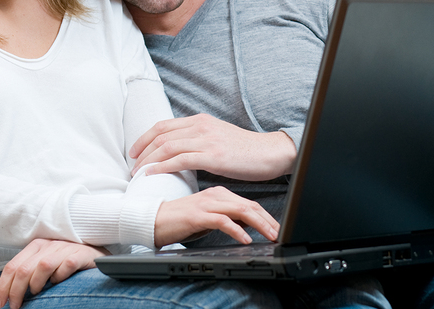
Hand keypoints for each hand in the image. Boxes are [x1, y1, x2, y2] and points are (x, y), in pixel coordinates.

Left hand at [0, 239, 106, 308]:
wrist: (95, 254)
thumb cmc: (67, 261)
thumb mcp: (44, 263)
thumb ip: (29, 271)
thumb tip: (9, 292)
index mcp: (36, 246)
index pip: (12, 266)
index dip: (3, 287)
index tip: (0, 303)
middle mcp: (49, 245)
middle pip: (24, 269)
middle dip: (15, 291)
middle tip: (15, 306)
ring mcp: (65, 248)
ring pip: (43, 265)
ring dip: (36, 284)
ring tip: (37, 293)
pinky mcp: (81, 253)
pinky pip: (67, 265)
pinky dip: (60, 276)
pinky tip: (59, 282)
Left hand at [129, 114, 296, 180]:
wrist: (269, 153)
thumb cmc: (244, 150)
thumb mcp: (218, 137)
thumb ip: (199, 140)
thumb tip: (180, 152)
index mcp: (200, 121)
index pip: (164, 125)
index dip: (145, 138)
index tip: (135, 151)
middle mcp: (201, 126)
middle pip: (161, 134)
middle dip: (142, 150)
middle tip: (131, 165)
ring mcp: (207, 140)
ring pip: (167, 146)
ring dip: (148, 160)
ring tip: (138, 172)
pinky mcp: (213, 156)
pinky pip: (180, 159)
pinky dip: (162, 166)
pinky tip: (152, 173)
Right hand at [154, 186, 279, 246]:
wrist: (153, 220)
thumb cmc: (179, 220)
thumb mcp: (208, 218)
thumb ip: (227, 217)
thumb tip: (247, 225)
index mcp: (218, 194)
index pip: (249, 203)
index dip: (266, 216)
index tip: (277, 227)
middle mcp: (215, 195)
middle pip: (249, 205)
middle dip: (268, 220)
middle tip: (280, 232)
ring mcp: (207, 203)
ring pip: (240, 210)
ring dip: (259, 224)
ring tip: (270, 235)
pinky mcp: (198, 214)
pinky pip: (223, 221)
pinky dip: (237, 230)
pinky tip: (245, 239)